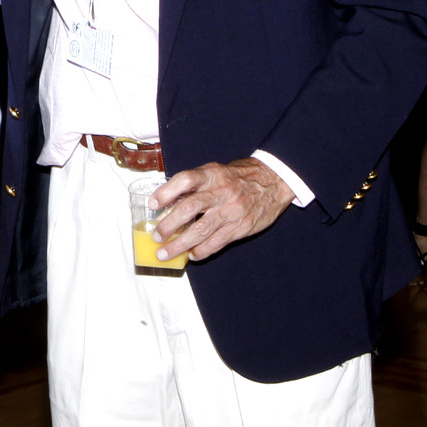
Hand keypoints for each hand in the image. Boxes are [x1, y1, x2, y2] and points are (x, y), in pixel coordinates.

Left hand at [149, 159, 294, 261]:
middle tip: (157, 236)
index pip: (185, 180)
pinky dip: (202, 251)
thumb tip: (169, 202)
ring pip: (201, 230)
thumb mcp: (216, 171)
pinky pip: (217, 242)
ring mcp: (231, 211)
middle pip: (189, 208)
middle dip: (169, 225)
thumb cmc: (238, 176)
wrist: (273, 181)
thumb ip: (195, 185)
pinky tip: (191, 255)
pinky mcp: (241, 227)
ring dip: (180, 245)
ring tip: (165, 253)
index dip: (166, 192)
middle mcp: (220, 192)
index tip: (153, 204)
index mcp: (211, 175)